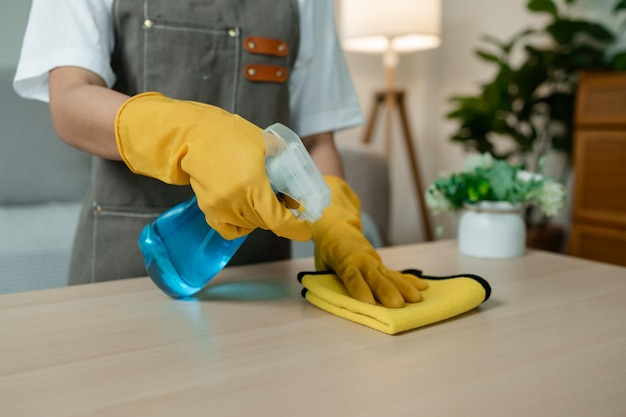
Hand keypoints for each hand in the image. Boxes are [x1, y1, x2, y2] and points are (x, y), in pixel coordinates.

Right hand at [115, 92, 310, 240]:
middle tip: (283, 200)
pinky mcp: (209, 210)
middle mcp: (235, 200)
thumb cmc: (231, 136)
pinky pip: (230, 230)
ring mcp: (220, 207)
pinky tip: (246, 211)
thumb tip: (298, 188)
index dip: (295, 229)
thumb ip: (284, 165)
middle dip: (279, 216)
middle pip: (266, 223)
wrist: (194, 136)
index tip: (305, 230)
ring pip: (250, 226)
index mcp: (252, 184)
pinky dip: (242, 226)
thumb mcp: (265, 144)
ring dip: (261, 217)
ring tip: (260, 197)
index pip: (278, 220)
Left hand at [312, 176, 427, 307]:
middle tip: (398, 305)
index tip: (368, 301)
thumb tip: (329, 296)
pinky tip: (423, 286)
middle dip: (387, 291)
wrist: (337, 228)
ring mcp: (374, 262)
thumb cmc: (327, 251)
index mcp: (344, 261)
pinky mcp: (381, 264)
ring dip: (404, 287)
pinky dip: (409, 280)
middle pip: (375, 277)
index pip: (352, 276)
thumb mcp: (321, 262)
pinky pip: (396, 273)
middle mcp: (362, 261)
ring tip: (417, 299)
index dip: (359, 288)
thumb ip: (327, 278)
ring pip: (390, 275)